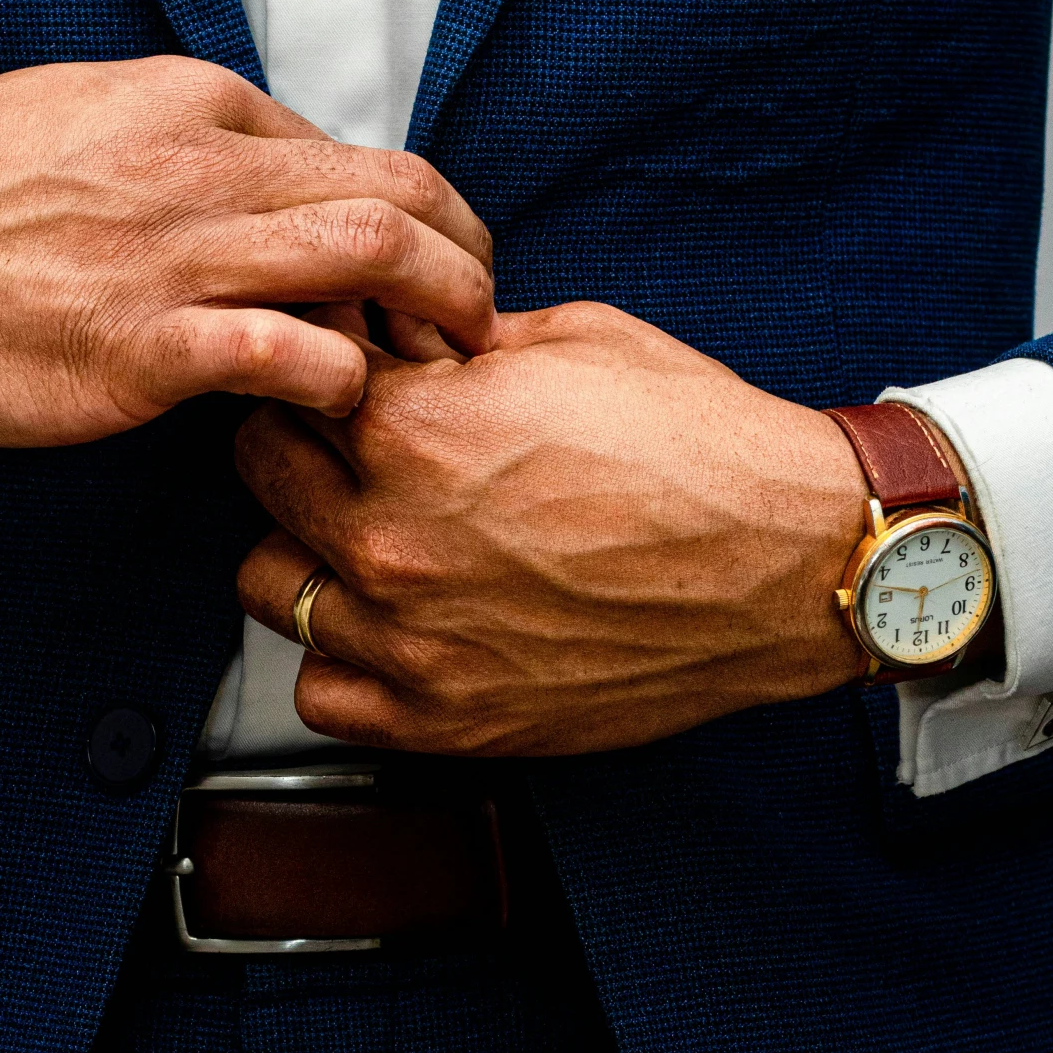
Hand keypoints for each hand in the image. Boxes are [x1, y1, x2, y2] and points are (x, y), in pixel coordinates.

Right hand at [0, 58, 493, 444]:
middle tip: (481, 318)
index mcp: (190, 103)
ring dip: (436, 318)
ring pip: (370, 260)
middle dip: (467, 259)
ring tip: (448, 369)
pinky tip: (336, 411)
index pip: (353, 154)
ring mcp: (173, 256)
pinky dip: (342, 386)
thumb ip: (184, 144)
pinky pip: (293, 359)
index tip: (427, 273)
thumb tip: (268, 181)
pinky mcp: (142, 349)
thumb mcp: (82, 113)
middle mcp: (199, 166)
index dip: (415, 220)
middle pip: (396, 196)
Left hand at [235, 301, 867, 757]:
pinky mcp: (446, 719)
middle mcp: (390, 539)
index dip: (321, 368)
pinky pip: (322, 694)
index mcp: (410, 430)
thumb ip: (452, 343)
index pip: (287, 380)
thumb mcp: (569, 341)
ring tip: (372, 538)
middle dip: (301, 445)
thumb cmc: (699, 445)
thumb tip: (391, 334)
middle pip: (260, 475)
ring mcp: (411, 638)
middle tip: (355, 447)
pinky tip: (393, 624)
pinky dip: (343, 660)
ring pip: (269, 585)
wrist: (792, 561)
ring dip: (307, 553)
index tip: (350, 375)